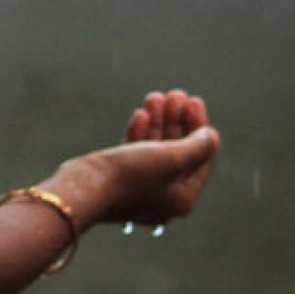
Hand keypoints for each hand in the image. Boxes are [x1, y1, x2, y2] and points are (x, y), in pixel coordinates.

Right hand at [75, 90, 218, 225]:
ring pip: (156, 150)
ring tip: (155, 97)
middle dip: (177, 120)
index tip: (194, 102)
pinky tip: (140, 114)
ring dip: (158, 121)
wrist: (83, 190)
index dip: (200, 128)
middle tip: (175, 94)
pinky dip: (140, 134)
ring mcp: (141, 190)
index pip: (201, 160)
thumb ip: (197, 146)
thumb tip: (211, 136)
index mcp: (182, 199)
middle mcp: (164, 198)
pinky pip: (136, 155)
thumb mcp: (172, 158)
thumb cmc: (130, 176)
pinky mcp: (120, 182)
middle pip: (179, 153)